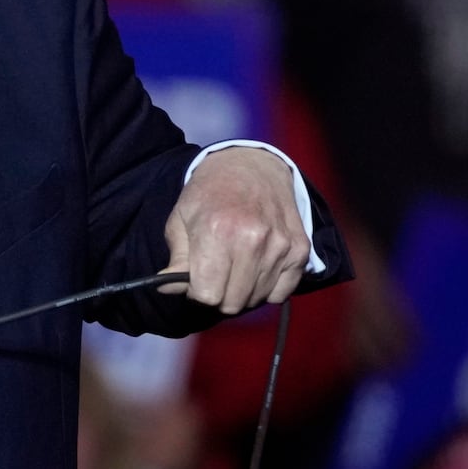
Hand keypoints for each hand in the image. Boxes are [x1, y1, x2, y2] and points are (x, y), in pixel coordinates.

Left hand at [159, 147, 309, 314]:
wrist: (251, 166)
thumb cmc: (208, 193)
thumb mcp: (180, 218)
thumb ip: (177, 258)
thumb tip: (167, 289)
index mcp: (217, 232)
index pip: (207, 295)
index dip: (196, 292)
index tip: (195, 280)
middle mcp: (252, 240)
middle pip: (232, 302)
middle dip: (218, 295)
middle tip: (214, 274)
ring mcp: (280, 246)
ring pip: (257, 299)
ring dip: (242, 291)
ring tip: (234, 266)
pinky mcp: (300, 250)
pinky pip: (281, 293)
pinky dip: (267, 289)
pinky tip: (255, 268)